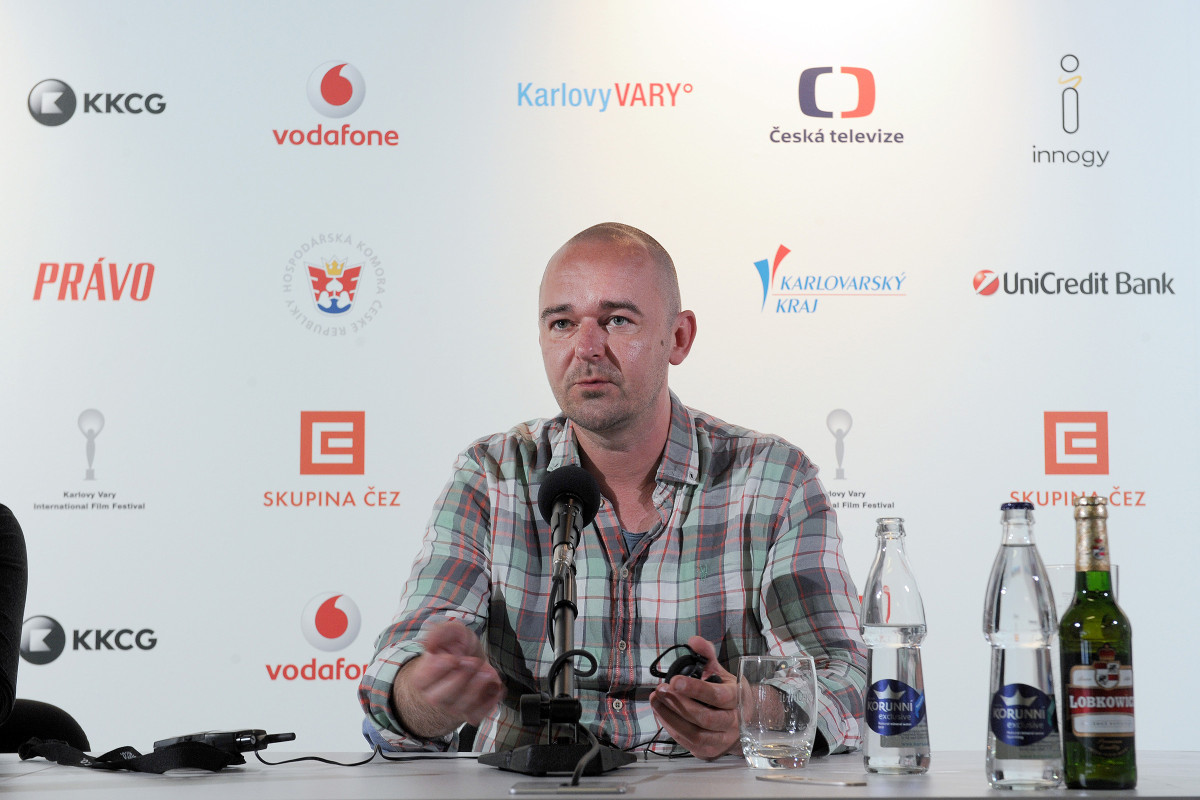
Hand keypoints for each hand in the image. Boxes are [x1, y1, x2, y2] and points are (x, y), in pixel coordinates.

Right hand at [392, 619, 503, 737]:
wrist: (474, 661)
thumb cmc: (459, 647)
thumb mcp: (452, 632)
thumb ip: (440, 632)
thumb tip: (429, 645)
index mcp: (423, 677)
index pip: (422, 680)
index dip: (439, 669)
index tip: (454, 658)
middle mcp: (434, 696)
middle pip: (440, 697)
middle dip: (461, 677)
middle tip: (474, 661)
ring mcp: (452, 708)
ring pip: (461, 706)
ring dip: (478, 686)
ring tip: (487, 670)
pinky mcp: (470, 714)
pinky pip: (479, 714)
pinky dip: (490, 699)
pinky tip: (493, 684)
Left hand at [648, 635, 739, 759]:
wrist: (743, 723)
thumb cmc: (729, 694)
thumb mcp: (722, 672)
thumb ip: (707, 656)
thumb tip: (694, 641)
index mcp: (737, 699)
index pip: (717, 696)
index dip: (696, 689)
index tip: (675, 680)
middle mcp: (732, 722)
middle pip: (705, 717)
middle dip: (679, 703)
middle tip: (660, 689)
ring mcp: (721, 740)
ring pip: (695, 733)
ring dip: (671, 716)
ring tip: (656, 700)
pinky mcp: (708, 751)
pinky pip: (687, 742)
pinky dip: (671, 727)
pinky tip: (660, 712)